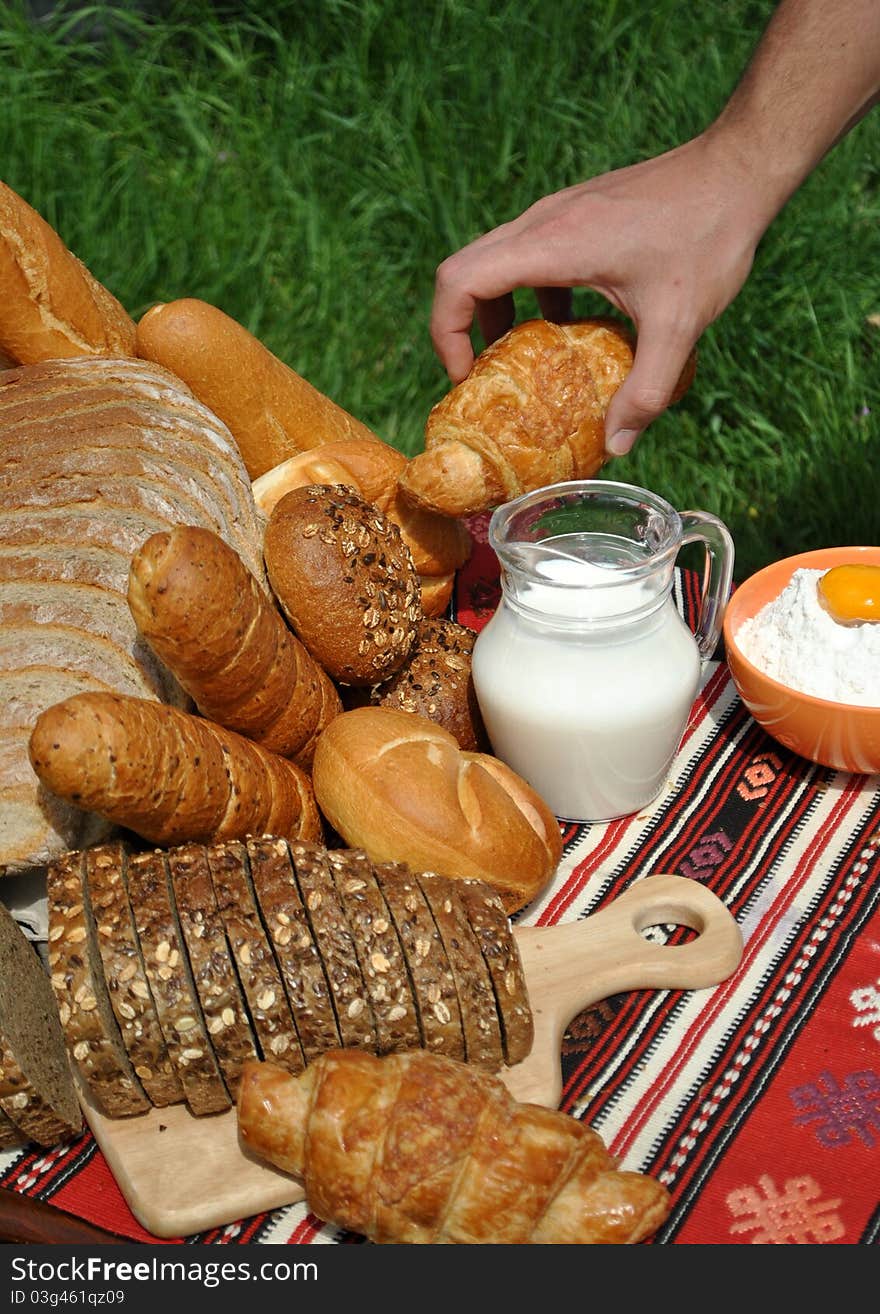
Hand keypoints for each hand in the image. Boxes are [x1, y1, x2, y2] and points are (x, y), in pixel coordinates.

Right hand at [430, 131, 767, 454]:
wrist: (739, 168)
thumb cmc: (709, 236)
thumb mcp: (680, 325)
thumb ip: (647, 390)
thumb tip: (619, 445)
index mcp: (551, 244)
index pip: (459, 282)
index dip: (446, 333)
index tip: (468, 376)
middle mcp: (543, 221)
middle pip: (465, 273)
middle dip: (464, 330)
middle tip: (486, 378)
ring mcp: (558, 212)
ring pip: (496, 262)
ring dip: (498, 313)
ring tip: (524, 361)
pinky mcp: (577, 212)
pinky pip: (529, 255)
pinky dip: (531, 296)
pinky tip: (571, 328)